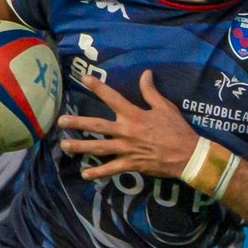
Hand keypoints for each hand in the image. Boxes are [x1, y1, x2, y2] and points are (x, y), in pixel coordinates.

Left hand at [57, 70, 200, 181]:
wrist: (187, 155)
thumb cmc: (177, 129)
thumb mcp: (165, 107)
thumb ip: (151, 91)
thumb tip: (145, 73)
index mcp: (134, 115)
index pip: (112, 97)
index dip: (98, 87)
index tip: (84, 79)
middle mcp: (127, 131)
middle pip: (97, 125)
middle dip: (78, 122)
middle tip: (60, 121)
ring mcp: (127, 149)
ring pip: (99, 147)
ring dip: (80, 146)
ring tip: (64, 145)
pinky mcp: (131, 164)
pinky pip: (111, 169)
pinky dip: (98, 173)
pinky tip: (85, 174)